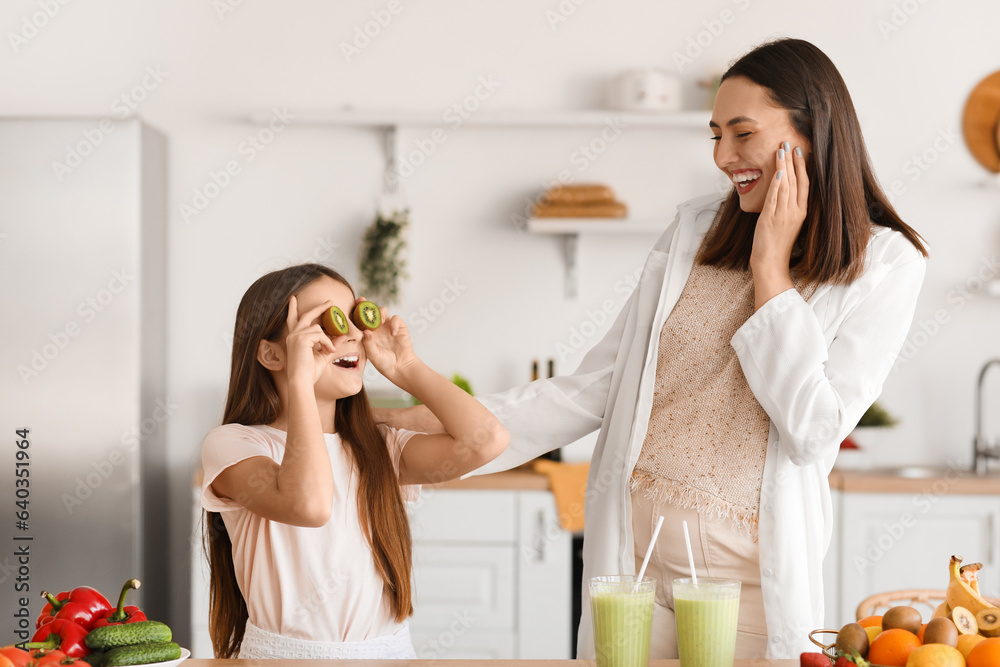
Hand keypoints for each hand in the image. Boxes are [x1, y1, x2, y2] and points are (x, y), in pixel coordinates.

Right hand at [284, 295, 336, 385]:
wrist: (302, 382)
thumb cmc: (310, 372)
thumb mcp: (323, 355)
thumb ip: (331, 344)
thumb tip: (342, 335)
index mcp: (294, 338)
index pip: (293, 320)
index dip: (293, 309)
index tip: (293, 299)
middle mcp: (293, 335)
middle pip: (307, 315)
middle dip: (319, 308)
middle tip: (330, 302)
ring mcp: (295, 335)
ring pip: (317, 328)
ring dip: (327, 340)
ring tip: (329, 351)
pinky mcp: (301, 338)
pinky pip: (320, 334)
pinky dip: (327, 343)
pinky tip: (328, 352)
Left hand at [359, 302, 419, 382]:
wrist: (400, 367)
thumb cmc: (384, 363)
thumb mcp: (373, 355)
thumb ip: (368, 344)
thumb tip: (366, 331)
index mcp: (367, 332)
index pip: (360, 318)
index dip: (356, 310)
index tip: (353, 305)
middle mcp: (377, 327)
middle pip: (371, 310)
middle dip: (366, 305)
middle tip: (362, 302)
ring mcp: (388, 326)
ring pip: (383, 311)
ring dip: (380, 313)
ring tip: (379, 322)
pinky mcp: (399, 327)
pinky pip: (396, 319)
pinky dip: (394, 323)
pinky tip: (392, 334)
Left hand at [750, 141, 809, 272]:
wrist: (771, 261)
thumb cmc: (777, 243)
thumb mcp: (786, 222)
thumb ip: (787, 206)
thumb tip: (782, 188)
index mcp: (801, 212)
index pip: (805, 184)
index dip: (802, 166)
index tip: (799, 151)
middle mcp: (795, 211)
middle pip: (796, 180)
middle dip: (792, 160)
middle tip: (789, 142)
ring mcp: (784, 214)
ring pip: (786, 185)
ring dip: (784, 166)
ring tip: (781, 150)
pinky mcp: (772, 218)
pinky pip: (776, 197)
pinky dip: (778, 184)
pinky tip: (779, 172)